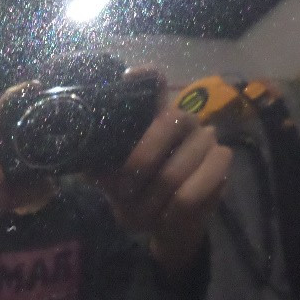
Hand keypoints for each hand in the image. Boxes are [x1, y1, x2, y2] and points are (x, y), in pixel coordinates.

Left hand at [96, 69, 232, 277]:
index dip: (145, 75)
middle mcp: (181, 116)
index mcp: (152, 114)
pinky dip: (172, 212)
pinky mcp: (221, 160)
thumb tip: (77, 154)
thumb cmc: (135, 192)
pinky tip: (166, 217)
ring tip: (142, 215)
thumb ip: (97, 163)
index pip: (155, 81)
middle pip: (166, 123)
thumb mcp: (110, 177)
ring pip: (173, 171)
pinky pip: (192, 191)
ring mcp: (206, 136)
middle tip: (123, 192)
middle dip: (139, 166)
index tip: (128, 77)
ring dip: (152, 201)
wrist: (167, 223)